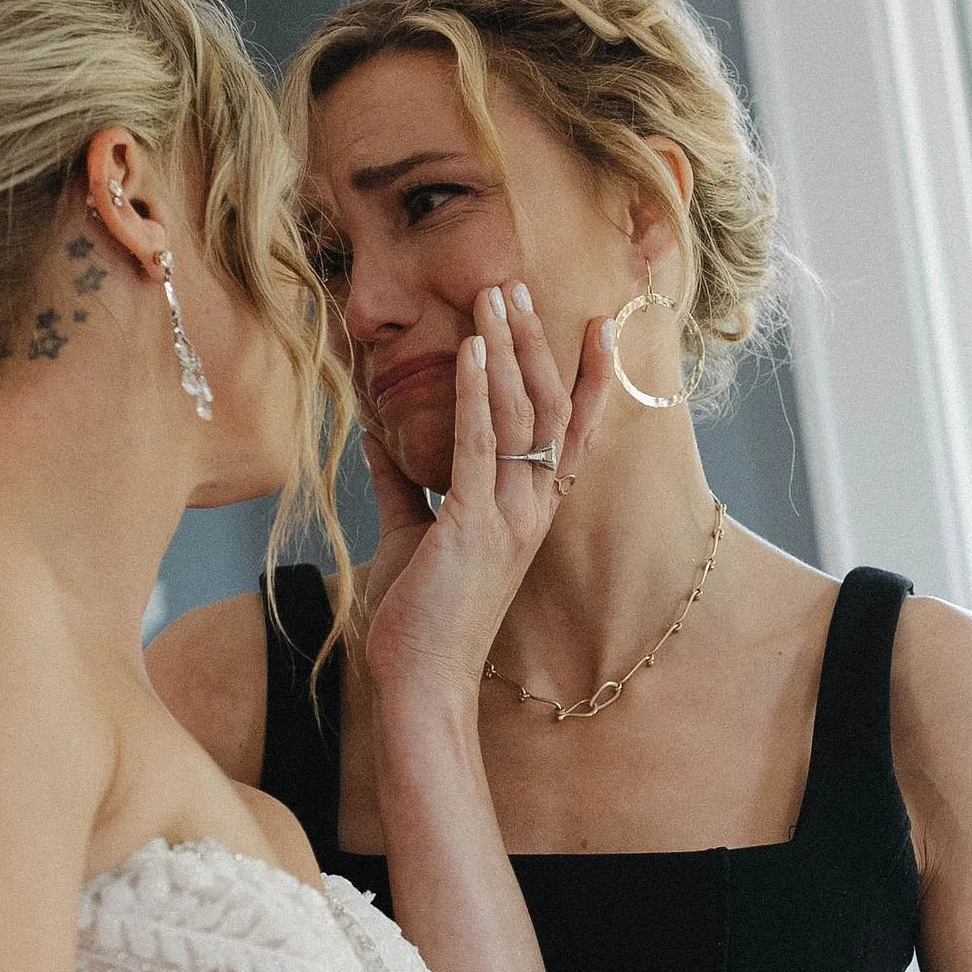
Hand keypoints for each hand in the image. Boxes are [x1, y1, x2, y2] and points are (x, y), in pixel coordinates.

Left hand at [361, 284, 614, 705]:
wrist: (419, 684)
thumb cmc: (418, 620)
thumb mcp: (409, 538)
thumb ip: (401, 486)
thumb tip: (379, 438)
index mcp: (526, 514)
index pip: (568, 434)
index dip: (586, 380)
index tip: (593, 326)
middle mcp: (530, 511)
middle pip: (547, 410)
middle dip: (535, 344)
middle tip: (516, 287)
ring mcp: (509, 519)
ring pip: (521, 418)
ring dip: (507, 351)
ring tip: (494, 296)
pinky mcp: (473, 527)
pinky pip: (479, 446)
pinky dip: (477, 393)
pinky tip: (472, 350)